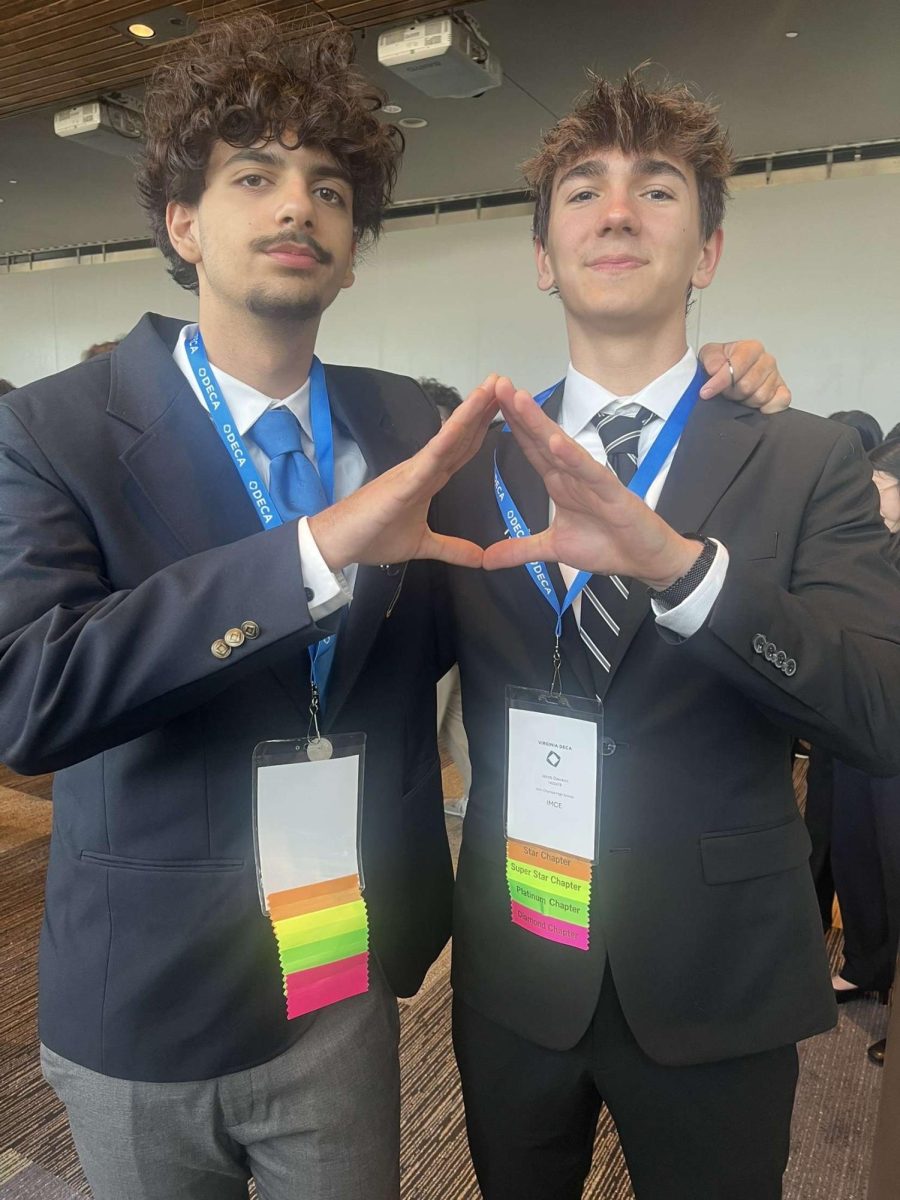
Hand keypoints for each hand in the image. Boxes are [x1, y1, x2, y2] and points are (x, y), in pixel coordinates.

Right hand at [309, 377, 498, 570]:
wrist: (338, 544)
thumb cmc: (372, 536)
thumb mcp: (422, 545)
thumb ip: (452, 548)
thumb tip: (480, 558)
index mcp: (428, 479)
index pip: (461, 450)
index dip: (482, 428)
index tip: (503, 408)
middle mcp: (423, 468)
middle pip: (459, 435)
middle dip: (481, 409)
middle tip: (503, 380)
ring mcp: (413, 471)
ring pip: (448, 438)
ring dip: (469, 413)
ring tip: (489, 388)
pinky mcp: (403, 481)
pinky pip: (430, 457)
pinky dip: (446, 439)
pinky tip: (462, 424)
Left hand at [483, 379, 700, 587]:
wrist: (644, 561)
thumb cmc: (606, 545)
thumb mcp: (552, 549)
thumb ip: (520, 550)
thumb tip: (487, 559)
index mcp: (558, 482)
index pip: (530, 448)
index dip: (511, 426)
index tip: (490, 403)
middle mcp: (572, 474)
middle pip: (541, 438)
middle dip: (519, 412)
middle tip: (498, 384)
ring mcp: (591, 480)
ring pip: (562, 447)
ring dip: (541, 424)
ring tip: (520, 399)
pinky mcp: (611, 492)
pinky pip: (589, 472)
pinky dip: (573, 458)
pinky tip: (557, 442)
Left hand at [698, 341, 790, 411]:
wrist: (731, 374)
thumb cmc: (722, 364)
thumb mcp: (710, 355)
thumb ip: (711, 359)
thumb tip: (715, 369)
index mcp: (751, 348)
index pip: (737, 367)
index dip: (720, 381)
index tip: (706, 392)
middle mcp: (767, 360)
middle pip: (747, 386)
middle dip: (732, 393)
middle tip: (726, 392)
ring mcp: (776, 377)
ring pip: (759, 397)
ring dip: (745, 401)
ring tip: (739, 397)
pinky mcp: (783, 393)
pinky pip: (779, 403)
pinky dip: (765, 408)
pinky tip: (754, 405)